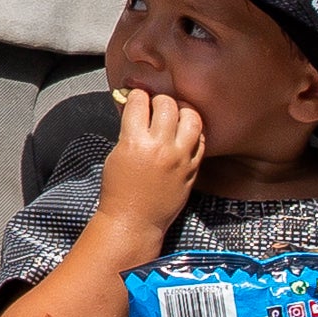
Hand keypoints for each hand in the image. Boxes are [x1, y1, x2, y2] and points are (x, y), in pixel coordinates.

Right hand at [98, 85, 203, 228]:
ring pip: (191, 118)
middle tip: (155, 105)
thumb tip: (137, 111)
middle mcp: (160, 147)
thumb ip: (129, 131)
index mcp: (135, 141)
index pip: (139, 102)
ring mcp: (180, 158)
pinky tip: (185, 134)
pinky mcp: (192, 169)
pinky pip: (200, 141)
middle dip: (159, 99)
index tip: (137, 97)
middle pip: (167, 104)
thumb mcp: (116, 154)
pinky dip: (193, 133)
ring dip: (182, 111)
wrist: (134, 220)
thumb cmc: (118, 190)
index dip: (136, 95)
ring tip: (175, 115)